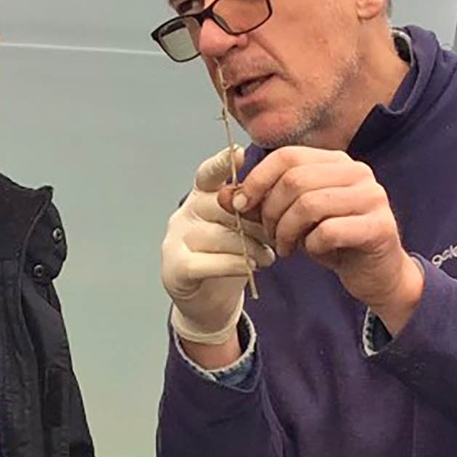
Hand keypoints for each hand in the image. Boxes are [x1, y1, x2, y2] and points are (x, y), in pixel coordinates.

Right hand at [160, 148, 275, 347]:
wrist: (209, 303)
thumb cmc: (229, 257)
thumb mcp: (242, 230)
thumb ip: (251, 211)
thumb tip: (281, 195)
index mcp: (200, 198)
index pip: (206, 175)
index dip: (220, 163)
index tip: (238, 153)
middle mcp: (184, 214)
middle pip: (221, 207)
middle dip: (254, 220)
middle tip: (277, 233)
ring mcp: (175, 241)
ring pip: (218, 236)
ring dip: (250, 246)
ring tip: (269, 256)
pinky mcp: (176, 268)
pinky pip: (208, 262)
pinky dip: (233, 264)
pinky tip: (250, 267)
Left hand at [224, 147, 424, 330]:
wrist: (376, 273)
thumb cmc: (334, 242)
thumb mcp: (292, 220)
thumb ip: (261, 205)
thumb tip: (224, 196)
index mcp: (335, 162)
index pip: (286, 157)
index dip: (257, 180)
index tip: (241, 206)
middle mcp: (357, 172)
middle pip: (295, 180)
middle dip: (271, 212)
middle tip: (270, 236)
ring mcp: (372, 197)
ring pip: (310, 205)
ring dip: (287, 231)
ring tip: (286, 247)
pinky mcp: (379, 226)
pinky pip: (329, 231)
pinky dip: (312, 246)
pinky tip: (314, 252)